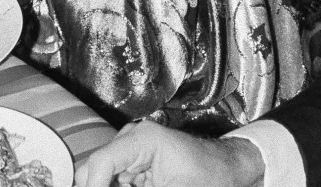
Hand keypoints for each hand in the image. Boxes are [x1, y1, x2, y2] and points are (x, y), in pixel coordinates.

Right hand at [76, 123, 264, 186]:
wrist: (229, 171)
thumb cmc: (210, 177)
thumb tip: (104, 186)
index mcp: (141, 138)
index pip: (100, 163)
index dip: (91, 186)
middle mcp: (132, 139)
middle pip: (96, 169)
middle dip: (97, 184)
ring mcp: (133, 152)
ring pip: (103, 176)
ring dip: (108, 184)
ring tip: (144, 184)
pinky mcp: (136, 165)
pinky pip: (115, 180)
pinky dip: (116, 186)